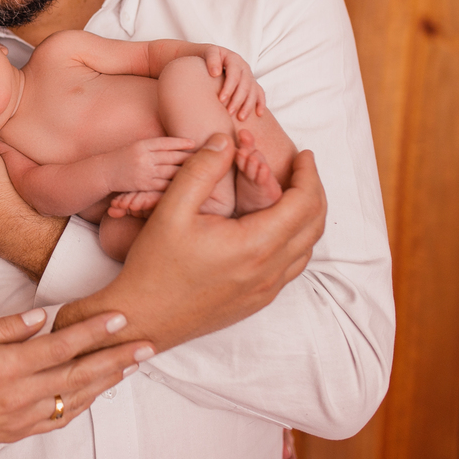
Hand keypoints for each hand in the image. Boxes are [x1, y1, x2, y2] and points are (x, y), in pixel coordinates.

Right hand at [0, 309, 155, 458]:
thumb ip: (2, 328)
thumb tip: (40, 316)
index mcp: (4, 368)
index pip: (60, 347)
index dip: (93, 332)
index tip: (120, 317)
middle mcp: (19, 395)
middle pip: (79, 374)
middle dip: (117, 358)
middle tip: (147, 344)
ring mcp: (22, 417)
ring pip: (76, 398)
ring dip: (108, 380)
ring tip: (132, 364)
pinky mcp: (19, 430)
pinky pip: (61, 418)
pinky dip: (84, 403)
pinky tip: (96, 391)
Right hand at [55, 133, 325, 350]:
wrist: (143, 317)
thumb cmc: (154, 265)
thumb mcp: (172, 209)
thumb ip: (201, 170)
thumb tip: (224, 140)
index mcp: (254, 245)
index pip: (303, 203)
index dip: (308, 175)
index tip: (303, 155)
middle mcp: (268, 271)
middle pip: (314, 226)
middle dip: (314, 191)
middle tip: (303, 168)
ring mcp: (265, 290)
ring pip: (306, 249)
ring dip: (307, 217)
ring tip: (293, 192)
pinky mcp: (256, 301)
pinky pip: (290, 267)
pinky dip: (295, 240)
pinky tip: (274, 227)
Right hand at [102, 136, 194, 194]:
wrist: (103, 173)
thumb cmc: (123, 159)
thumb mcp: (137, 147)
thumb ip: (156, 147)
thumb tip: (179, 145)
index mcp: (142, 145)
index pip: (166, 142)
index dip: (181, 143)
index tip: (194, 143)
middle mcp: (144, 157)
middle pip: (172, 157)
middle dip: (190, 158)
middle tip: (207, 157)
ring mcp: (144, 172)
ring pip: (171, 172)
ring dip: (187, 172)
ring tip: (203, 172)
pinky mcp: (143, 186)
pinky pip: (164, 186)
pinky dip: (177, 186)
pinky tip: (188, 186)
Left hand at [202, 45, 265, 119]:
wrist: (210, 56)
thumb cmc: (207, 57)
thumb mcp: (208, 52)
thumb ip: (212, 59)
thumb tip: (216, 73)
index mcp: (233, 59)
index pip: (234, 74)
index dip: (229, 87)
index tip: (220, 100)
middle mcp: (244, 67)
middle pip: (245, 85)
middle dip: (238, 100)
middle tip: (229, 112)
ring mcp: (249, 75)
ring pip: (253, 91)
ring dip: (248, 105)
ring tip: (240, 118)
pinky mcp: (252, 82)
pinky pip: (259, 92)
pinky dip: (261, 103)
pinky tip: (259, 114)